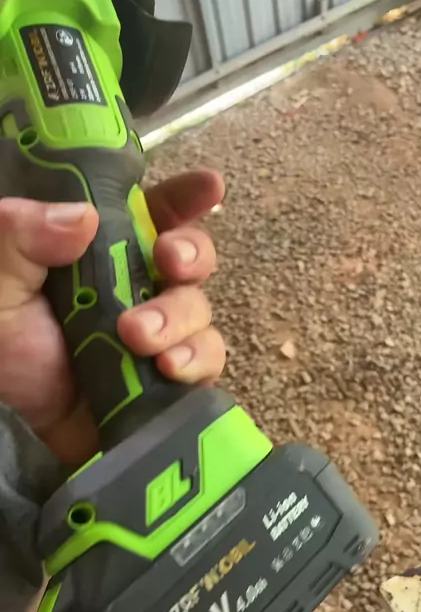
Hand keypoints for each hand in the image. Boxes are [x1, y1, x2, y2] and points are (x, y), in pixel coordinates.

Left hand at [0, 170, 225, 465]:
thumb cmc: (4, 346)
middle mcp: (138, 286)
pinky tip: (168, 368)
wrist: (14, 424)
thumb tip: (81, 218)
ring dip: (178, 317)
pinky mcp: (170, 379)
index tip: (209, 187)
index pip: (152, 211)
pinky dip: (195, 361)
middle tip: (169, 261)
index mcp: (101, 251)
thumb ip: (20, 238)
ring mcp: (158, 334)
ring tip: (137, 337)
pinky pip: (205, 363)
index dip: (186, 196)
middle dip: (192, 254)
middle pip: (192, 258)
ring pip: (199, 310)